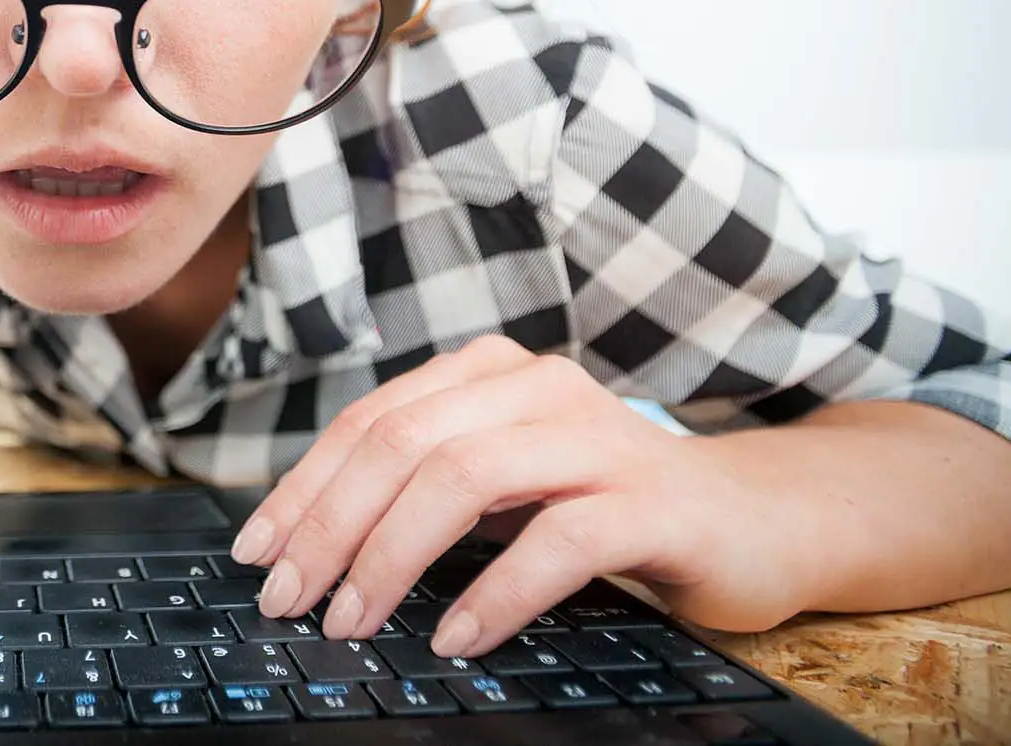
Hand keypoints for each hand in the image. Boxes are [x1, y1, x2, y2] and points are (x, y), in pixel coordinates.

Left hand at [228, 335, 803, 656]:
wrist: (755, 520)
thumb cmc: (606, 509)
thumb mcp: (503, 487)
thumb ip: (426, 491)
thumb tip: (311, 548)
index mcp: (488, 374)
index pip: (370, 423)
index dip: (304, 488)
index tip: (255, 551)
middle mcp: (537, 387)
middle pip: (401, 446)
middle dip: (329, 526)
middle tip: (289, 597)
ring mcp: (596, 437)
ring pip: (463, 479)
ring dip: (392, 557)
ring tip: (353, 620)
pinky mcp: (649, 500)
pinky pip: (557, 539)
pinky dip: (495, 592)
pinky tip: (456, 637)